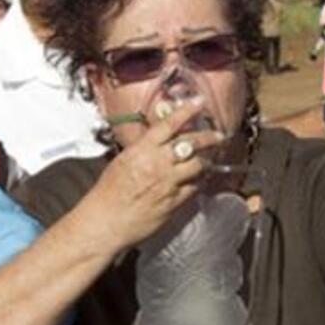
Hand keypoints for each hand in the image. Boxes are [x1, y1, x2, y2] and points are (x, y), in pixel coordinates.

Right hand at [82, 97, 223, 250]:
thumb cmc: (108, 194)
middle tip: (218, 134)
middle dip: (208, 136)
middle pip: (191, 143)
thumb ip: (143, 148)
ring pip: (198, 164)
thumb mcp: (123, 161)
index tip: (199, 102)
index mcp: (141, 150)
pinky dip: (200, 181)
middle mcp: (157, 164)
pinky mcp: (175, 202)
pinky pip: (195, 187)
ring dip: (207, 159)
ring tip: (211, 157)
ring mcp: (168, 183)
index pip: (169, 124)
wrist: (106, 222)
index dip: (187, 110)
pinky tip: (200, 178)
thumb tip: (157, 137)